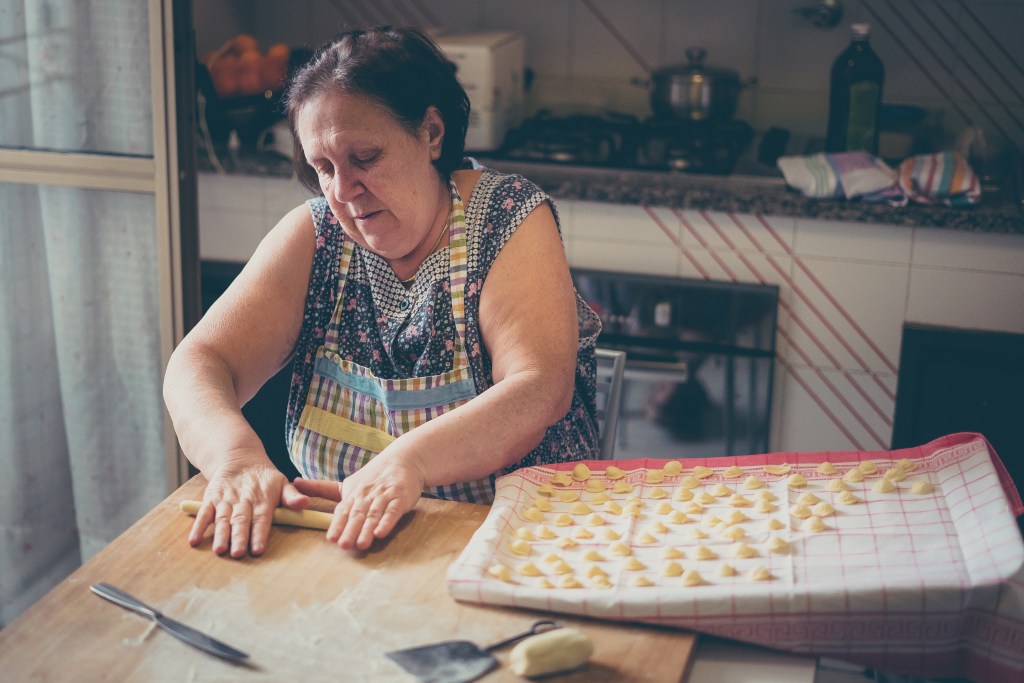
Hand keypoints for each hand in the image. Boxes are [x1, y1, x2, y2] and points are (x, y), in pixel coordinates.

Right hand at [190, 458, 308, 557]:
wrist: (239, 458)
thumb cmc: (265, 478)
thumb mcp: (282, 483)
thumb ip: (292, 496)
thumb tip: (305, 504)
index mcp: (263, 499)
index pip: (262, 519)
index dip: (259, 534)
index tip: (258, 549)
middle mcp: (244, 501)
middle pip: (241, 521)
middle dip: (239, 537)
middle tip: (238, 553)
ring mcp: (226, 500)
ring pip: (223, 518)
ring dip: (220, 534)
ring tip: (219, 550)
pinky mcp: (212, 499)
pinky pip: (204, 512)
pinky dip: (199, 526)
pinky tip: (194, 540)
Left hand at [293, 451, 424, 550]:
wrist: (403, 460)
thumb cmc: (373, 476)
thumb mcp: (346, 483)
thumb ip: (321, 488)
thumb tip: (294, 482)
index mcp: (352, 494)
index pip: (343, 511)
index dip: (337, 524)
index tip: (330, 538)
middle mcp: (366, 495)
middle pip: (358, 514)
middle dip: (351, 530)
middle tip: (343, 545)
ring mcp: (384, 496)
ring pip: (374, 514)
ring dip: (368, 529)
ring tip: (362, 544)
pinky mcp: (400, 498)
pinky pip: (393, 511)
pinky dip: (387, 522)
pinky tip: (381, 532)